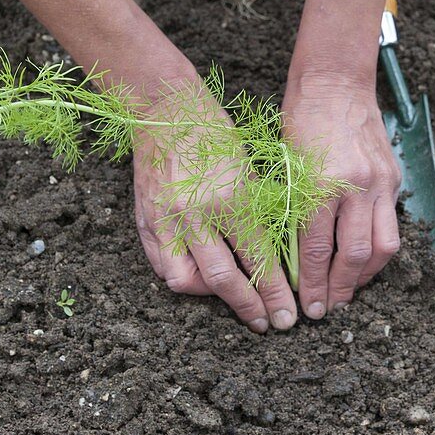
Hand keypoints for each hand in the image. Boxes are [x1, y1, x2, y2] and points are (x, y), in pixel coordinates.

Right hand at [132, 84, 298, 332]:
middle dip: (250, 307)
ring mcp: (167, 218)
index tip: (287, 315)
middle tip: (269, 324)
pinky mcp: (146, 220)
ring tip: (234, 300)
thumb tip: (279, 259)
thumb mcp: (250, 171)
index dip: (274, 292)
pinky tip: (202, 281)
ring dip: (213, 297)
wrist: (167, 111)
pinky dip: (184, 278)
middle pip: (224, 279)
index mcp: (231, 197)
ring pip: (188, 280)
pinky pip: (163, 266)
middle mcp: (197, 213)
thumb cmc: (217, 135)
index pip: (258, 259)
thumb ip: (260, 216)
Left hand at [282, 73, 401, 318]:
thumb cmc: (301, 117)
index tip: (308, 305)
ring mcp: (381, 182)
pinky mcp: (394, 179)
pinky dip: (377, 248)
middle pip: (354, 255)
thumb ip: (294, 209)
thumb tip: (294, 257)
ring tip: (348, 290)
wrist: (336, 81)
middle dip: (340, 288)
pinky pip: (391, 225)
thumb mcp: (287, 164)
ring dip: (365, 275)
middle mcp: (357, 185)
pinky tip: (362, 259)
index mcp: (322, 182)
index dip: (311, 282)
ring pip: (383, 247)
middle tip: (328, 308)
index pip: (315, 247)